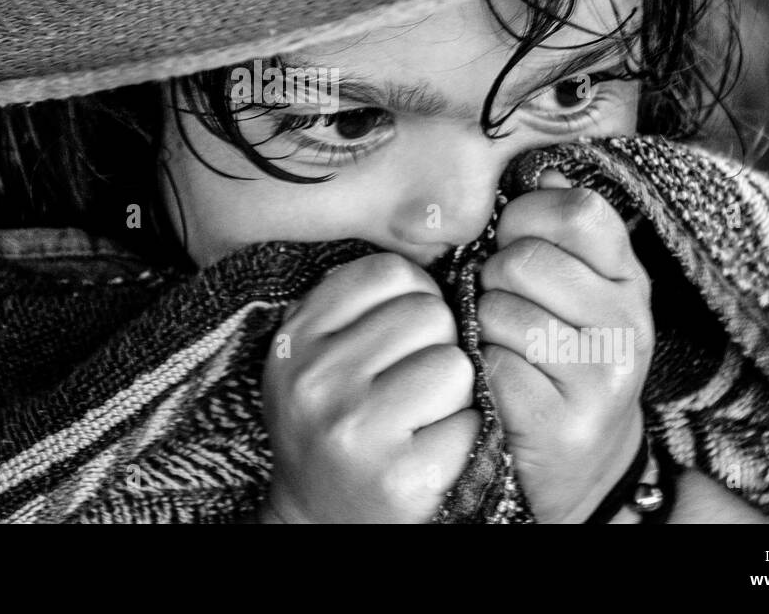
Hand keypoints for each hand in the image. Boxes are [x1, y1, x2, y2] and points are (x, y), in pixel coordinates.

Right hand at [262, 253, 480, 522]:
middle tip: (410, 383)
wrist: (316, 520)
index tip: (399, 336)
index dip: (412, 298)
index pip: (389, 272)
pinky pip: (472, 422)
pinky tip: (430, 450)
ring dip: (453, 391)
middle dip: (435, 344)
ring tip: (419, 416)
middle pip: (429, 314)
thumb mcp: (317, 354)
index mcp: (296, 339)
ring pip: (455, 363)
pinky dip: (464, 436)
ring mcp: (356, 430)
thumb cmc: (331, 422)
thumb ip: (358, 303)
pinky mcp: (401, 476)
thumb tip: (438, 249)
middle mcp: (317, 380)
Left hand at [478, 170, 652, 522]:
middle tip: (504, 303)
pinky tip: (502, 384)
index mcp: (631, 280)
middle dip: (495, 277)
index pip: (578, 210)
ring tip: (505, 347)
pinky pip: (491, 364)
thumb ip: (563, 234)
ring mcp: (601, 377)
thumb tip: (542, 174)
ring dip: (484, 327)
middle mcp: (629, 325)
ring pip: (501, 311)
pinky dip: (482, 371)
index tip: (514, 241)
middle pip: (526, 260)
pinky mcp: (563, 421)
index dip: (526, 217)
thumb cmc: (565, 360)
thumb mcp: (580, 291)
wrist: (582, 463)